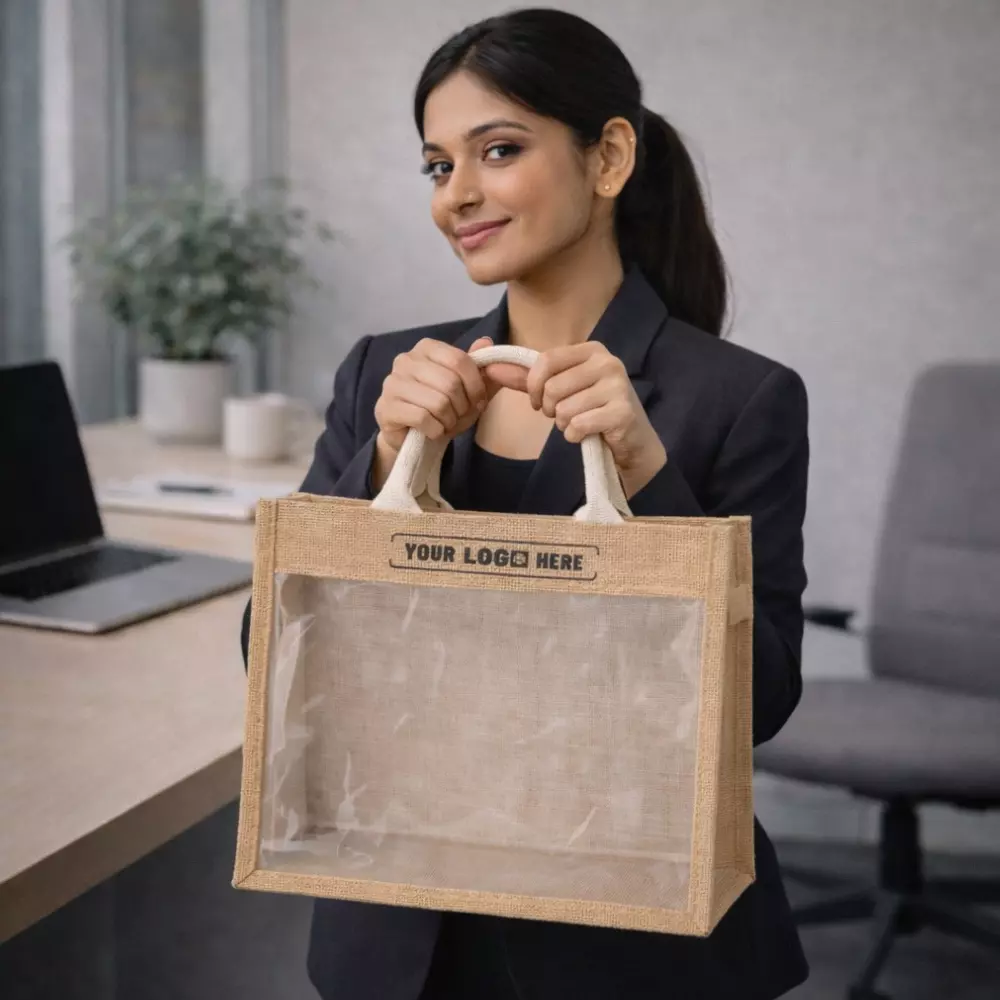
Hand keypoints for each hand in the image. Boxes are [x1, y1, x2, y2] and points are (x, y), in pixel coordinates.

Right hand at [372, 336, 494, 488]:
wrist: (412, 436)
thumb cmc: (442, 408)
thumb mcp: (469, 389)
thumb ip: (481, 367)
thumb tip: (486, 341)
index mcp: (427, 348)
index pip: (460, 360)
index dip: (476, 385)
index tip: (478, 401)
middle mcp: (405, 359)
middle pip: (450, 383)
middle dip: (463, 407)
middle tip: (459, 416)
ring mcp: (392, 383)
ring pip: (438, 402)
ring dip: (450, 420)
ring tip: (445, 423)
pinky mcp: (386, 407)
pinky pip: (423, 418)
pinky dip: (436, 430)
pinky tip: (432, 431)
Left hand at [484, 342, 666, 496]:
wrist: (632, 439)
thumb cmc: (593, 410)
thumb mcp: (562, 389)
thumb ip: (528, 379)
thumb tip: (491, 368)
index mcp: (592, 350)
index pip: (545, 361)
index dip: (533, 386)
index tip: (537, 400)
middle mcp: (607, 363)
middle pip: (552, 388)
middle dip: (550, 410)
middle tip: (564, 415)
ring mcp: (618, 387)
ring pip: (564, 410)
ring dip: (564, 424)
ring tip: (579, 423)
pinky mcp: (622, 412)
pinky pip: (578, 426)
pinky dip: (575, 435)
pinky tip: (588, 433)